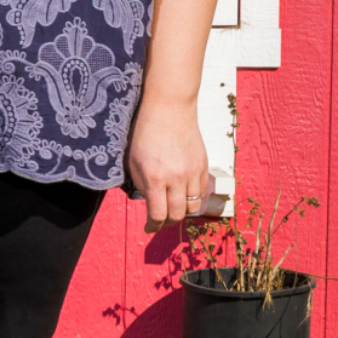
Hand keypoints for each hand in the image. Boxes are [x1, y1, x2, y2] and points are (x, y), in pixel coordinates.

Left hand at [125, 98, 209, 225]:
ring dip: (181, 211)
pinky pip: (202, 193)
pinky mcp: (203, 166)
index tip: (148, 228)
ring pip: (193, 207)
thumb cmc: (145, 133)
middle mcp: (176, 178)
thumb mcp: (133, 160)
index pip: (158, 214)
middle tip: (159, 220)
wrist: (169, 109)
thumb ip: (140, 184)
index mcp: (154, 177)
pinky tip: (183, 195)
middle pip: (177, 215)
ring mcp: (193, 172)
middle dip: (167, 222)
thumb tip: (149, 202)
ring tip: (172, 207)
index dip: (152, 226)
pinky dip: (193, 199)